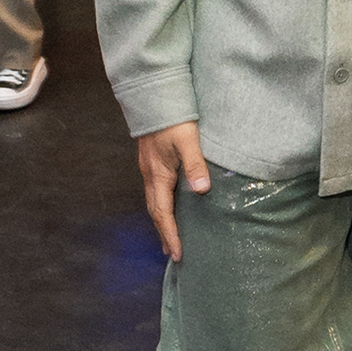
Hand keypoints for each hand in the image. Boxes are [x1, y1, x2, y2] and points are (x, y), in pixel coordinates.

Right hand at [136, 122, 209, 262]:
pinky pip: (155, 191)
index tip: (178, 253)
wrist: (152, 97)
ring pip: (154, 202)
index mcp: (158, 175)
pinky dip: (162, 205)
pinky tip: (169, 205)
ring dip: (162, 221)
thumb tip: (202, 191)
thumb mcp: (187, 141)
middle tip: (173, 253)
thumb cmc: (172, 118)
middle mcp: (150, 175)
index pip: (163, 213)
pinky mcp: (152, 162)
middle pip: (156, 212)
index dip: (171, 234)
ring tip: (170, 236)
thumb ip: (195, 165)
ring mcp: (149, 168)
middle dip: (164, 233)